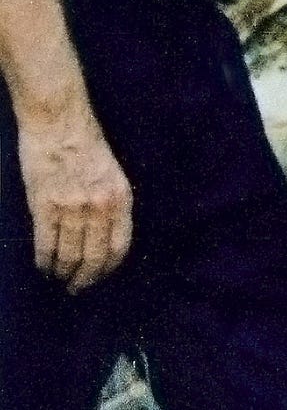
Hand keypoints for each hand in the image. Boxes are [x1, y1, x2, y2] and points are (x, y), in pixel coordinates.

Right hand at [18, 104, 132, 291]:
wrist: (59, 122)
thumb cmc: (86, 143)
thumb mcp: (113, 174)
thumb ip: (110, 203)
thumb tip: (103, 234)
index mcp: (120, 198)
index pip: (119, 247)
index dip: (108, 268)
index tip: (100, 277)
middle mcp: (99, 207)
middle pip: (94, 257)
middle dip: (85, 278)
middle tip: (77, 287)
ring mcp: (72, 208)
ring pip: (68, 255)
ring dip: (63, 272)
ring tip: (58, 278)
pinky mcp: (45, 206)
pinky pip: (45, 244)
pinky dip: (44, 260)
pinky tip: (43, 266)